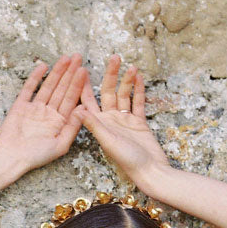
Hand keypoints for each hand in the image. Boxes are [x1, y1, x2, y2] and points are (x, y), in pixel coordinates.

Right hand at [0, 54, 88, 175]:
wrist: (10, 158)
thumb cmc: (35, 157)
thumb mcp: (60, 145)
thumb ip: (73, 127)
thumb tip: (83, 108)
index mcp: (59, 122)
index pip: (71, 99)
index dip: (78, 85)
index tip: (84, 71)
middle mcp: (48, 113)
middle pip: (62, 89)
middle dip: (70, 73)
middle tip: (78, 57)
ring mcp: (35, 108)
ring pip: (48, 86)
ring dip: (57, 72)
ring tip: (65, 58)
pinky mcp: (20, 106)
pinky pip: (29, 89)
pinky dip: (36, 78)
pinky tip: (43, 66)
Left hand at [79, 56, 168, 187]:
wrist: (150, 170)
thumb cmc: (127, 160)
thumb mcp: (108, 140)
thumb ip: (93, 124)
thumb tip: (76, 108)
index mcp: (98, 124)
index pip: (88, 100)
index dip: (85, 84)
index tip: (82, 67)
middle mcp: (109, 120)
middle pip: (108, 92)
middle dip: (111, 75)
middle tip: (114, 57)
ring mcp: (124, 120)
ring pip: (124, 95)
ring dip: (126, 80)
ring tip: (130, 66)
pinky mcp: (139, 122)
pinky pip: (138, 103)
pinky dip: (138, 90)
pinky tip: (138, 77)